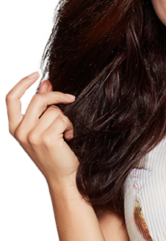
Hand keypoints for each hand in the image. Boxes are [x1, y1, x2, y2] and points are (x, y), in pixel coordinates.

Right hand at [5, 71, 79, 185]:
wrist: (62, 176)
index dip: (22, 83)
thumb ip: (42, 106)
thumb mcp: (43, 127)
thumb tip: (45, 83)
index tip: (37, 74)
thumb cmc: (55, 152)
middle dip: (56, 96)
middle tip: (70, 98)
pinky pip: (62, 119)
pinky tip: (69, 137)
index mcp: (14, 127)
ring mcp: (31, 135)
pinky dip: (70, 125)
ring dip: (65, 118)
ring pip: (54, 110)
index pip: (10, 99)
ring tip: (66, 132)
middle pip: (37, 99)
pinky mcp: (45, 138)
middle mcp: (19, 131)